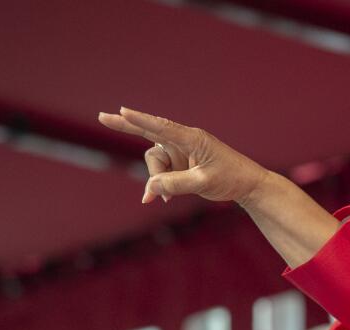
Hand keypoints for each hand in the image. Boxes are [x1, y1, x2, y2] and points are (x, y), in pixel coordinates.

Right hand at [97, 107, 269, 205]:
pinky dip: (159, 184)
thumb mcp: (203, 184)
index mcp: (193, 139)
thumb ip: (175, 185)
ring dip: (156, 179)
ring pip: (154, 162)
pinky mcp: (181, 163)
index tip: (123, 111)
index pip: (162, 127)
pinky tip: (155, 199)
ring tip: (167, 199)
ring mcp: (181, 152)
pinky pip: (161, 172)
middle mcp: (184, 141)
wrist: (247, 185)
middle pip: (149, 135)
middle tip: (101, 117)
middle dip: (126, 128)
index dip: (140, 120)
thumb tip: (149, 189)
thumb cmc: (231, 178)